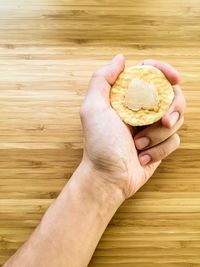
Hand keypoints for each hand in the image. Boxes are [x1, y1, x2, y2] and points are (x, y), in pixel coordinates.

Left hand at [80, 55, 184, 198]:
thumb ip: (102, 80)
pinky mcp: (160, 145)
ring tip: (139, 145)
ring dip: (159, 135)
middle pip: (172, 95)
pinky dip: (160, 150)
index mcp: (127, 98)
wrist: (108, 177)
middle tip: (163, 121)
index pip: (151, 75)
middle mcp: (141, 110)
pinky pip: (175, 140)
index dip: (165, 72)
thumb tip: (121, 59)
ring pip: (176, 119)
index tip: (174, 78)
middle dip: (172, 107)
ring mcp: (152, 127)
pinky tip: (142, 158)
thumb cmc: (99, 144)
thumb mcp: (93, 108)